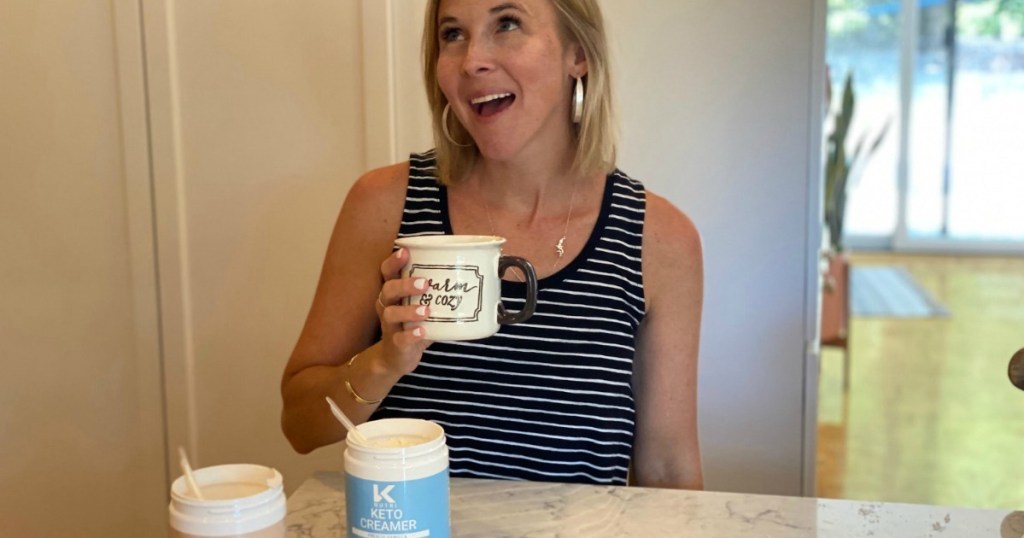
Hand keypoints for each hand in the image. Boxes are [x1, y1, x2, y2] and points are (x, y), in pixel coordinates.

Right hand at [377, 247, 431, 374]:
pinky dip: (411, 335)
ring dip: (409, 310)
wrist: (397, 357)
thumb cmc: (414, 325)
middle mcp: (388, 306)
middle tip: (425, 283)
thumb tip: (477, 278)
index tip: (405, 252)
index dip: (393, 261)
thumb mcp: (424, 306)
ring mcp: (390, 326)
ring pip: (391, 314)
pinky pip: (400, 338)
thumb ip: (442, 294)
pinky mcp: (395, 344)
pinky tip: (422, 332)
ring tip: (426, 310)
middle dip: (405, 284)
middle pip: (388, 290)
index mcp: (394, 293)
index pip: (387, 272)